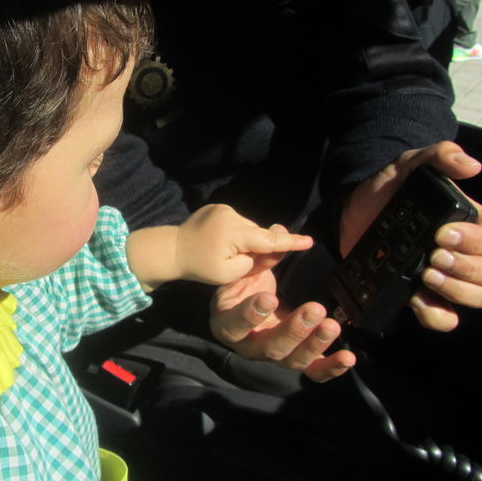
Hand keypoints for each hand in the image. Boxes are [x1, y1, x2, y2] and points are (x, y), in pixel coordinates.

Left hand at [175, 203, 312, 285]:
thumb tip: (272, 249)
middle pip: (257, 234)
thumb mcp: (230, 273)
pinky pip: (237, 223)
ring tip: (225, 253)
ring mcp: (223, 208)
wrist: (171, 250)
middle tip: (241, 262)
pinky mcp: (217, 207)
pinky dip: (236, 233)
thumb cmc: (200, 267)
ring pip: (248, 228)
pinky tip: (220, 243)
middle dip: (257, 247)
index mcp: (234, 233)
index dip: (290, 242)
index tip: (309, 241)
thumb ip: (255, 261)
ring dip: (246, 240)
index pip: (268, 239)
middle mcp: (231, 215)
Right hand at [209, 263, 355, 382]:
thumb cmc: (245, 285)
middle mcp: (248, 346)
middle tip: (315, 309)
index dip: (250, 315)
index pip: (234, 326)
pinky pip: (312, 371)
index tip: (270, 298)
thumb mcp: (247, 269)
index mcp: (227, 324)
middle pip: (268, 348)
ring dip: (314, 344)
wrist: (252, 303)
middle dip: (293, 330)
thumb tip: (280, 230)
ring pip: (292, 360)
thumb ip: (261, 256)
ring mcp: (273, 356)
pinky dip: (330, 367)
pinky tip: (348, 358)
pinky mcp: (295, 360)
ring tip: (332, 325)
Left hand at [340, 141, 481, 331]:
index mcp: (476, 224)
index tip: (442, 233)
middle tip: (433, 257)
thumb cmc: (387, 190)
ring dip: (457, 292)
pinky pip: (448, 319)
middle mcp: (471, 255)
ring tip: (424, 274)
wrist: (350, 216)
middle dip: (471, 270)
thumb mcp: (408, 165)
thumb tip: (472, 165)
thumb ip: (438, 157)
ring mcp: (450, 279)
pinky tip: (415, 298)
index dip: (479, 243)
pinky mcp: (426, 298)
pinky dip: (436, 314)